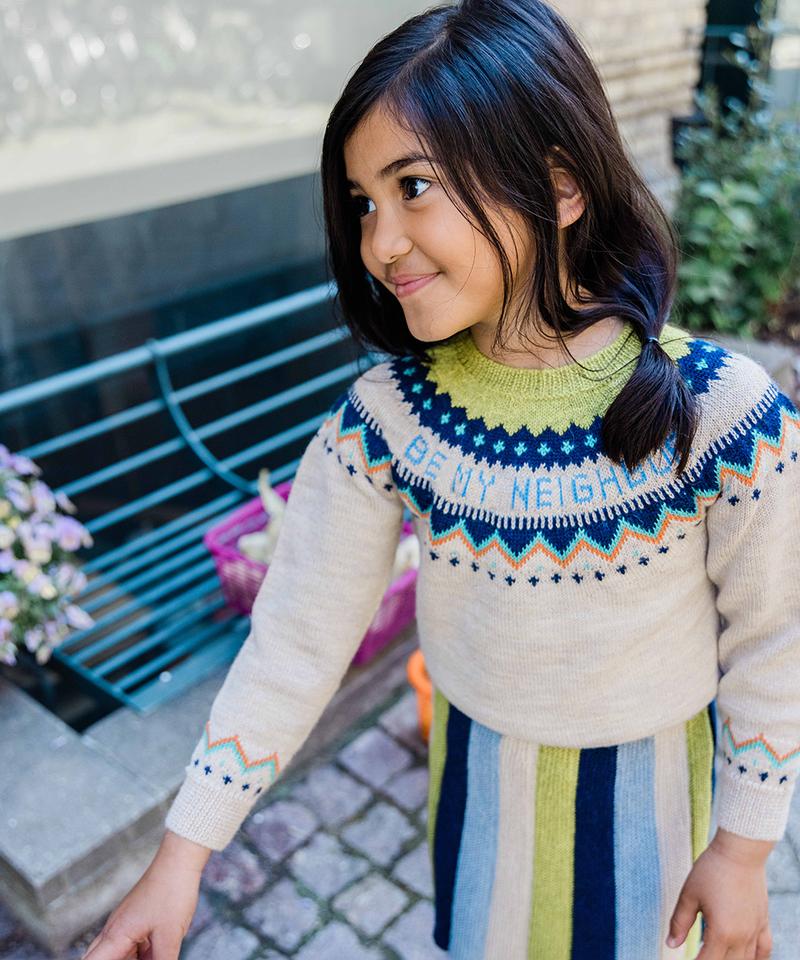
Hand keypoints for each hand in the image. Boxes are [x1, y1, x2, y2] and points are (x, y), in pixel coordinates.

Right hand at [80, 832, 210, 959]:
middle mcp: (115, 929)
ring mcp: (126, 924)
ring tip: (146, 954)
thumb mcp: (170, 935)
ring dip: (128, 959)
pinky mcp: (137, 920)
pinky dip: (136, 956)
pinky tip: (153, 955)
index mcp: (116, 934)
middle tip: (133, 958)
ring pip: (117, 953)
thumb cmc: (173, 891)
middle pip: (97, 957)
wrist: (180, 860)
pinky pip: (130, 946)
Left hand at [666, 833, 772, 958]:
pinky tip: (745, 958)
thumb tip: (670, 943)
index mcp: (721, 932)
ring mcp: (755, 931)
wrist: (740, 852)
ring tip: (715, 953)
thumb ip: (679, 922)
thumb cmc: (711, 869)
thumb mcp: (689, 895)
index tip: (684, 959)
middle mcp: (741, 937)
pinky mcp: (763, 922)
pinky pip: (764, 951)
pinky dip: (755, 959)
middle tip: (698, 954)